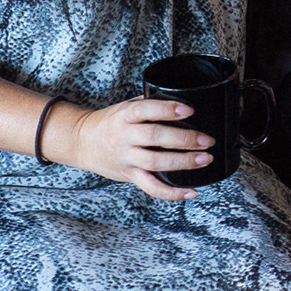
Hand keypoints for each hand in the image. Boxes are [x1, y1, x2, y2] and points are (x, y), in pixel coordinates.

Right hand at [52, 98, 215, 200]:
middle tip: (207, 140)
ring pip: (155, 163)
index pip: (145, 110)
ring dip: (183, 162)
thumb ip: (151, 104)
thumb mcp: (126, 106)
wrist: (83, 142)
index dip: (167, 110)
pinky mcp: (130, 176)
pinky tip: (192, 191)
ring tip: (205, 159)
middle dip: (184, 139)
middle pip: (154, 138)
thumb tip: (185, 98)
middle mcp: (124, 137)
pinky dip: (172, 192)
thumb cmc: (111, 122)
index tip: (189, 110)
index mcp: (125, 116)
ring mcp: (127, 158)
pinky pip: (151, 188)